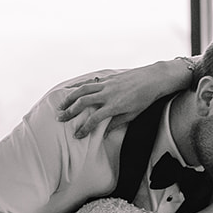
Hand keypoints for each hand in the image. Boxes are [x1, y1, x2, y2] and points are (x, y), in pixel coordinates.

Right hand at [56, 59, 194, 137]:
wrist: (152, 79)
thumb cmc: (144, 99)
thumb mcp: (132, 115)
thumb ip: (116, 123)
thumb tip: (103, 134)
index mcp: (114, 105)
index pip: (95, 119)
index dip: (84, 128)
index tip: (77, 135)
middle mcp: (108, 94)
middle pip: (83, 102)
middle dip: (70, 111)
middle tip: (60, 119)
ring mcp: (106, 84)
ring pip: (83, 90)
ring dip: (69, 98)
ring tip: (60, 105)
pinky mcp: (107, 77)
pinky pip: (89, 81)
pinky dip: (78, 85)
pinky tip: (69, 89)